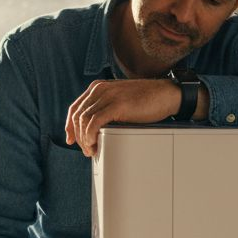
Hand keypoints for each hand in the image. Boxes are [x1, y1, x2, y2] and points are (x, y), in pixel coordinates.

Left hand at [65, 79, 179, 156]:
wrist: (167, 95)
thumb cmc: (147, 101)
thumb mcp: (120, 102)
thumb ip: (106, 109)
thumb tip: (95, 129)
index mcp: (98, 87)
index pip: (75, 108)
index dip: (70, 126)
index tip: (71, 140)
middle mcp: (100, 89)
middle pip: (77, 115)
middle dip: (78, 136)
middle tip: (86, 149)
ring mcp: (108, 95)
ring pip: (83, 120)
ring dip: (84, 139)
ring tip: (91, 150)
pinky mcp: (117, 104)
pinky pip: (94, 122)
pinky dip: (91, 135)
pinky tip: (95, 144)